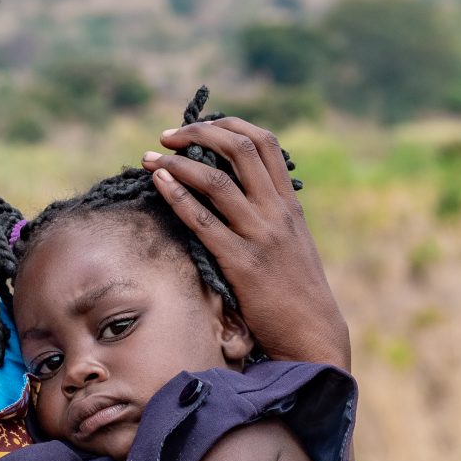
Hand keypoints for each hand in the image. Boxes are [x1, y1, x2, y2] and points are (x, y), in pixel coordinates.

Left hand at [145, 114, 349, 369]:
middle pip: (239, 148)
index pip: (264, 142)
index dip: (228, 125)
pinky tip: (158, 183)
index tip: (199, 127)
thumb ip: (271, 215)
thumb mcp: (293, 242)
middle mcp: (277, 211)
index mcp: (289, 203)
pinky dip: (177, 197)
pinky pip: (203, 221)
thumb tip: (237, 193)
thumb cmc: (296, 292)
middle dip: (198, 133)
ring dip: (177, 163)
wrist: (312, 334)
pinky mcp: (242, 263)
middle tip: (166, 136)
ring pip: (216, 181)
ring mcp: (260, 235)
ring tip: (149, 158)